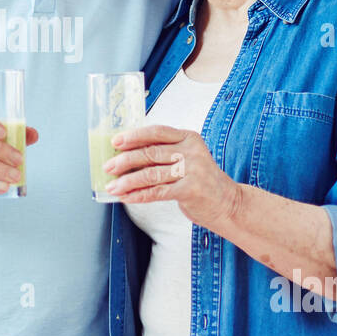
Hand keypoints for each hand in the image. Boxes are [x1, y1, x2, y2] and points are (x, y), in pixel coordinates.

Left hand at [102, 125, 236, 226]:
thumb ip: (164, 153)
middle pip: (151, 152)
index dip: (134, 136)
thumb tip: (126, 155)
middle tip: (108, 167)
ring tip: (112, 186)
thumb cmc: (201, 181)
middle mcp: (191, 151)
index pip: (157, 132)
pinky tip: (126, 198)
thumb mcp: (187, 159)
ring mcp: (192, 170)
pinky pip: (157, 192)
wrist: (228, 203)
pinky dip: (139, 195)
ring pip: (151, 174)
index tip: (115, 141)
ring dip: (127, 181)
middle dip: (125, 160)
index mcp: (188, 138)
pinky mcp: (191, 190)